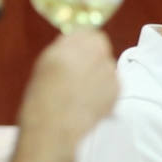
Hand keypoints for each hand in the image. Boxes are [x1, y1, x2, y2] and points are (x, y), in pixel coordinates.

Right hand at [18, 30, 117, 144]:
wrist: (54, 129)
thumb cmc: (43, 100)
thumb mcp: (46, 65)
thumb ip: (64, 49)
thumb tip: (76, 42)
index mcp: (71, 45)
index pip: (87, 33)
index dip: (83, 44)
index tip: (79, 53)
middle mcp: (92, 54)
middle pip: (100, 46)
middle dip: (94, 57)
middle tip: (82, 74)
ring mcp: (108, 71)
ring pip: (107, 66)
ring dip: (100, 74)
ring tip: (83, 93)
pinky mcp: (117, 89)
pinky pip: (113, 83)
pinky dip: (106, 91)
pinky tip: (90, 102)